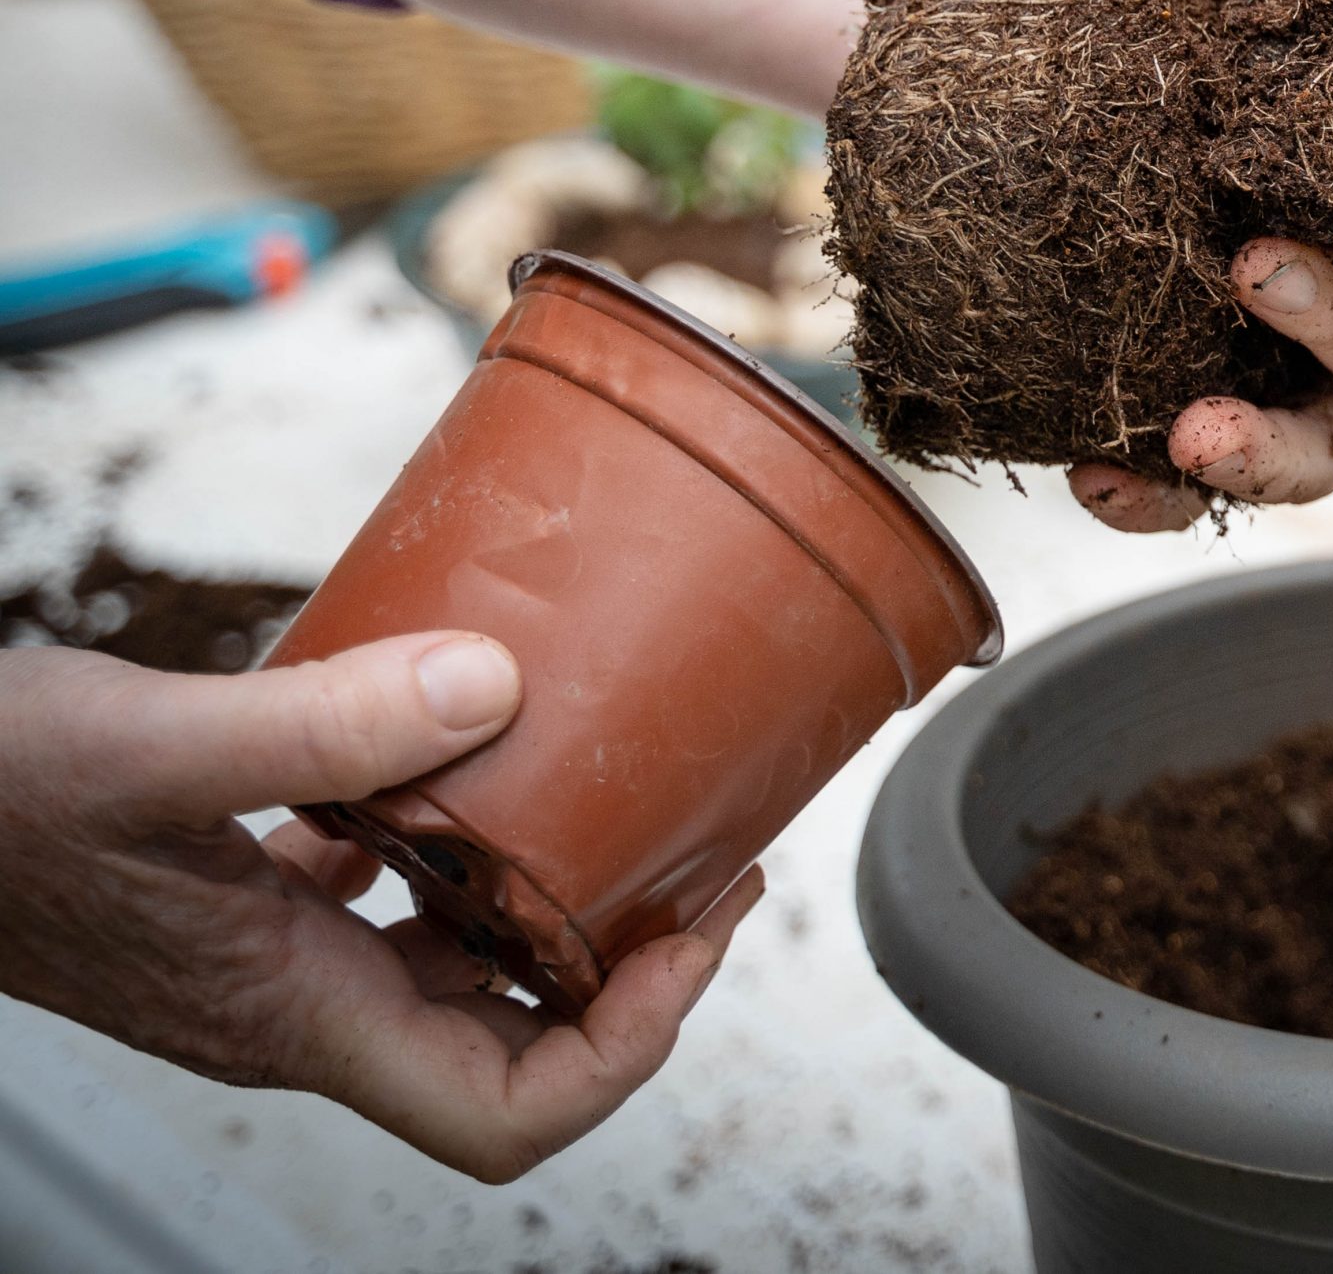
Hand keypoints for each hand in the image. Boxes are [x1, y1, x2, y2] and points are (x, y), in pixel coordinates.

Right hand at [0, 635, 759, 1182]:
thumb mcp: (154, 748)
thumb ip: (323, 728)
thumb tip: (495, 690)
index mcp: (297, 1016)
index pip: (506, 1113)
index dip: (630, 1047)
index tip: (694, 934)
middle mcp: (299, 1012)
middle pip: (511, 1051)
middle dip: (631, 973)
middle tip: (708, 865)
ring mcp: (273, 966)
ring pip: (457, 974)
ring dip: (556, 911)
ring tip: (633, 812)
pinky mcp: (248, 907)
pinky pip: (390, 908)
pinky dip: (456, 855)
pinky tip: (468, 762)